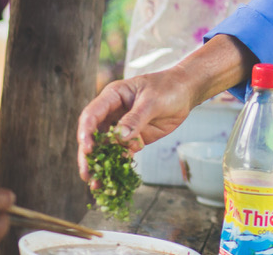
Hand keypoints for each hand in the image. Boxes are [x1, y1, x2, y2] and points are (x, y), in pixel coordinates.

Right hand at [77, 67, 196, 181]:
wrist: (185, 92)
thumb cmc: (167, 88)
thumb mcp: (152, 101)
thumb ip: (136, 118)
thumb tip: (119, 137)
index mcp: (112, 97)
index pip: (92, 115)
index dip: (87, 133)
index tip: (88, 149)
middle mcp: (113, 113)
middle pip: (95, 136)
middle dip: (89, 156)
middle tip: (87, 174)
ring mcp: (122, 127)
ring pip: (107, 148)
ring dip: (102, 165)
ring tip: (97, 184)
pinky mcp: (134, 138)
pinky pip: (123, 153)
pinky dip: (119, 165)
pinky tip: (114, 180)